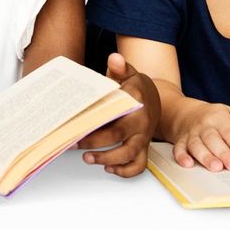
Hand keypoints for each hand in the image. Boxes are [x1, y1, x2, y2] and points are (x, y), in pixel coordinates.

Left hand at [78, 53, 160, 177]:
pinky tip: (108, 168)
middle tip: (74, 144)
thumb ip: (120, 67)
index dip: (96, 125)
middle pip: (119, 138)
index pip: (115, 116)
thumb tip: (114, 59)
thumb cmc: (137, 88)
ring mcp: (143, 137)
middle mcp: (141, 123)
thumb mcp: (129, 74)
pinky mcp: (143, 148)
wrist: (155, 98)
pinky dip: (125, 171)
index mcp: (136, 104)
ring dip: (108, 161)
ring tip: (88, 159)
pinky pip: (139, 165)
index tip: (77, 128)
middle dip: (95, 144)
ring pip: (129, 156)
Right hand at [170, 93, 229, 171]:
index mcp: (219, 117)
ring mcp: (191, 133)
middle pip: (213, 139)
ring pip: (197, 145)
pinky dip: (182, 156)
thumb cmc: (218, 120)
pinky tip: (188, 164)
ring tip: (216, 168)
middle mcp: (204, 125)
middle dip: (224, 153)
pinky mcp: (180, 142)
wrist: (189, 114)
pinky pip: (178, 149)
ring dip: (206, 157)